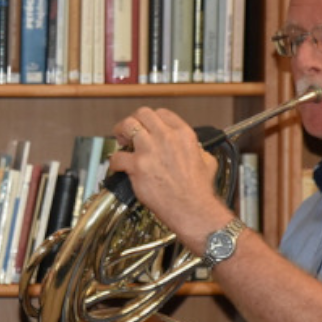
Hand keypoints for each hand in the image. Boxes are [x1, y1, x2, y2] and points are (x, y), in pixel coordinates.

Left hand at [108, 107, 226, 247]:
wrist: (192, 209)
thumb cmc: (199, 190)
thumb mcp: (207, 161)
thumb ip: (196, 149)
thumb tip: (192, 149)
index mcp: (183, 134)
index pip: (162, 113)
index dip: (152, 119)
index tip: (148, 126)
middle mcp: (166, 138)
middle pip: (142, 114)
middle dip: (134, 120)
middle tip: (130, 131)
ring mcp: (150, 151)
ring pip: (127, 126)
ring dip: (120, 132)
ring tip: (121, 140)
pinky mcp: (137, 167)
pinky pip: (117, 157)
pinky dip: (115, 162)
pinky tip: (118, 166)